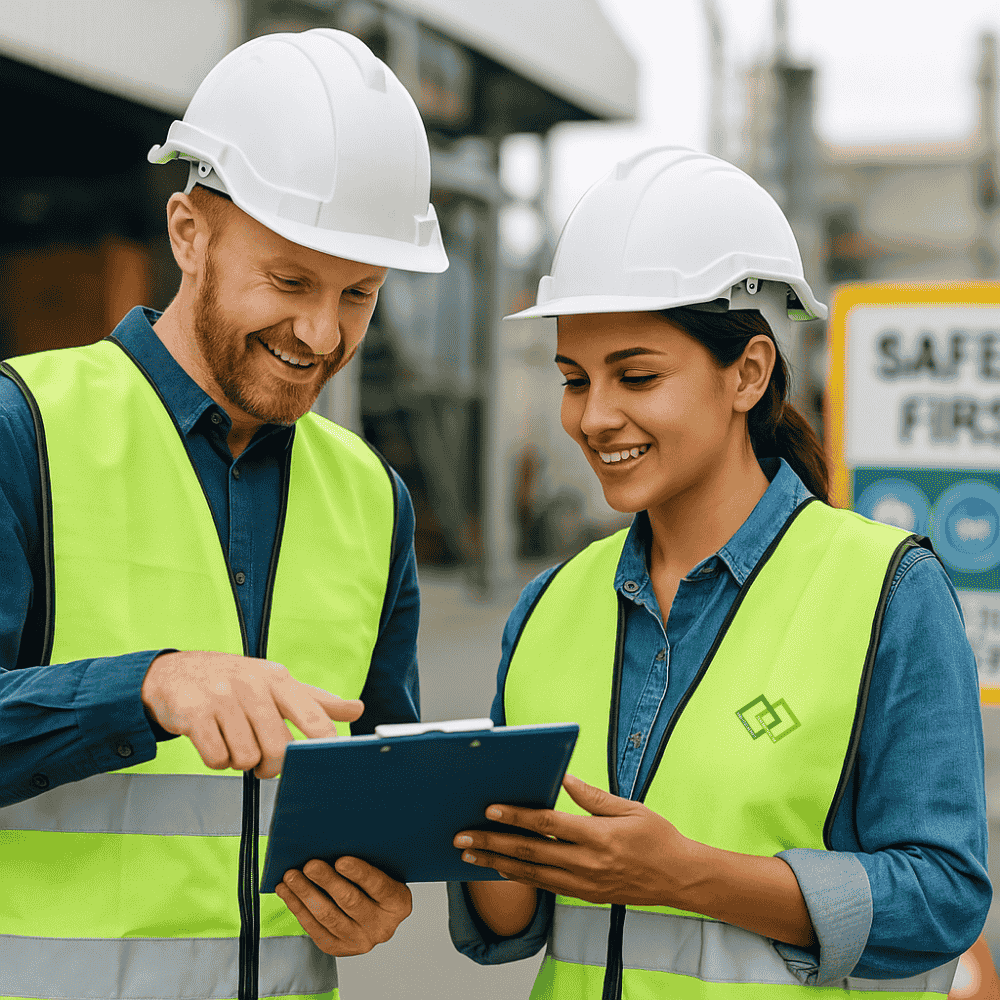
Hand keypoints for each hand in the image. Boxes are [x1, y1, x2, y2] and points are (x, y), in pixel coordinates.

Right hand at [141, 650, 363, 777]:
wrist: (175, 672)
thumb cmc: (234, 681)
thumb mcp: (277, 684)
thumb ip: (316, 702)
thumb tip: (357, 709)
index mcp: (279, 679)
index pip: (313, 718)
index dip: (323, 747)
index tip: (325, 763)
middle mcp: (253, 685)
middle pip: (280, 749)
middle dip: (272, 765)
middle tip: (262, 759)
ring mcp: (223, 698)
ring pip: (247, 758)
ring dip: (241, 761)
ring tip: (234, 742)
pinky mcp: (194, 714)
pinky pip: (217, 759)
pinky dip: (217, 760)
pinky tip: (214, 742)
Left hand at [275, 858, 411, 954]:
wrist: (374, 913)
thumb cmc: (374, 883)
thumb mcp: (383, 871)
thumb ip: (369, 860)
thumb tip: (337, 840)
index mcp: (398, 903)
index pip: (379, 886)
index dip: (359, 873)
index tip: (340, 860)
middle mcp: (382, 927)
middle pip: (350, 901)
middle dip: (327, 881)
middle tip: (310, 865)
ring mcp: (360, 941)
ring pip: (328, 916)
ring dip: (306, 894)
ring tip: (291, 877)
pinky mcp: (339, 949)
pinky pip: (315, 929)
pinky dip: (299, 909)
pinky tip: (288, 893)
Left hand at [453, 773, 693, 906]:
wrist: (680, 879)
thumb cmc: (658, 838)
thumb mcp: (631, 809)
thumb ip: (593, 797)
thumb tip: (563, 779)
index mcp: (598, 837)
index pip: (548, 824)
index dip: (517, 816)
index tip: (490, 810)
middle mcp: (587, 864)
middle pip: (530, 851)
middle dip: (492, 843)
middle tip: (462, 837)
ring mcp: (584, 884)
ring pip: (531, 873)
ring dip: (497, 863)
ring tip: (469, 855)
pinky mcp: (584, 895)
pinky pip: (544, 886)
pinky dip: (519, 877)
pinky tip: (500, 868)